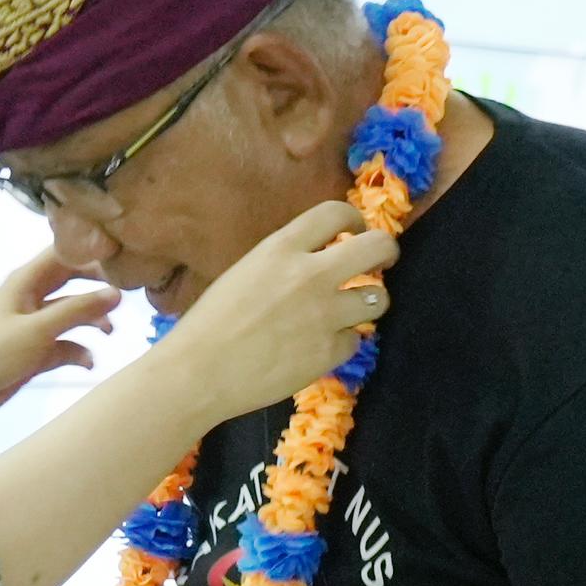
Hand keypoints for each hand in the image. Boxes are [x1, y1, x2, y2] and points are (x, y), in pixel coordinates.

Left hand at [0, 251, 122, 429]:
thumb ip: (77, 311)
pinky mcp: (31, 354)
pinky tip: (88, 363)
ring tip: (110, 332)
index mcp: (25, 282)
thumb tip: (117, 293)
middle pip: (72, 282)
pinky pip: (63, 346)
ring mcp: (31, 327)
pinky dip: (77, 352)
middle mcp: (30, 299)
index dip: (92, 252)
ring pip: (70, 316)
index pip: (64, 253)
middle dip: (98, 288)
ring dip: (91, 322)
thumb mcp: (37, 330)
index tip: (125, 259)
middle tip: (128, 294)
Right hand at [153, 202, 397, 424]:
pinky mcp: (329, 352)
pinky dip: (342, 342)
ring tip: (353, 310)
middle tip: (382, 261)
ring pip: (379, 298)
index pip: (335, 213)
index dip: (355, 219)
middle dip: (386, 251)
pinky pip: (355, 340)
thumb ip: (283, 261)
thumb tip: (317, 260)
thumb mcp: (244, 272)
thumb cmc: (209, 323)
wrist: (199, 372)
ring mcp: (325, 315)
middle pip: (377, 247)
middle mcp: (310, 275)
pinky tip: (321, 347)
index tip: (356, 231)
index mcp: (281, 248)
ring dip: (369, 301)